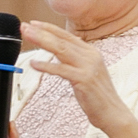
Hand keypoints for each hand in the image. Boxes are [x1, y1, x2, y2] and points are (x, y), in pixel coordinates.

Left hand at [22, 21, 137, 137]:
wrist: (113, 113)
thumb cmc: (97, 96)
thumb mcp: (87, 72)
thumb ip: (75, 60)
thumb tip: (58, 50)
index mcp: (91, 52)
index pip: (67, 36)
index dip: (49, 28)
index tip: (33, 24)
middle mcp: (90, 56)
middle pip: (61, 40)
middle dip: (41, 32)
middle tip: (24, 27)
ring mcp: (88, 67)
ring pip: (61, 50)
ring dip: (42, 41)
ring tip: (27, 36)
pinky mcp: (84, 80)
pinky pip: (61, 70)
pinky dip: (46, 66)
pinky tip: (34, 64)